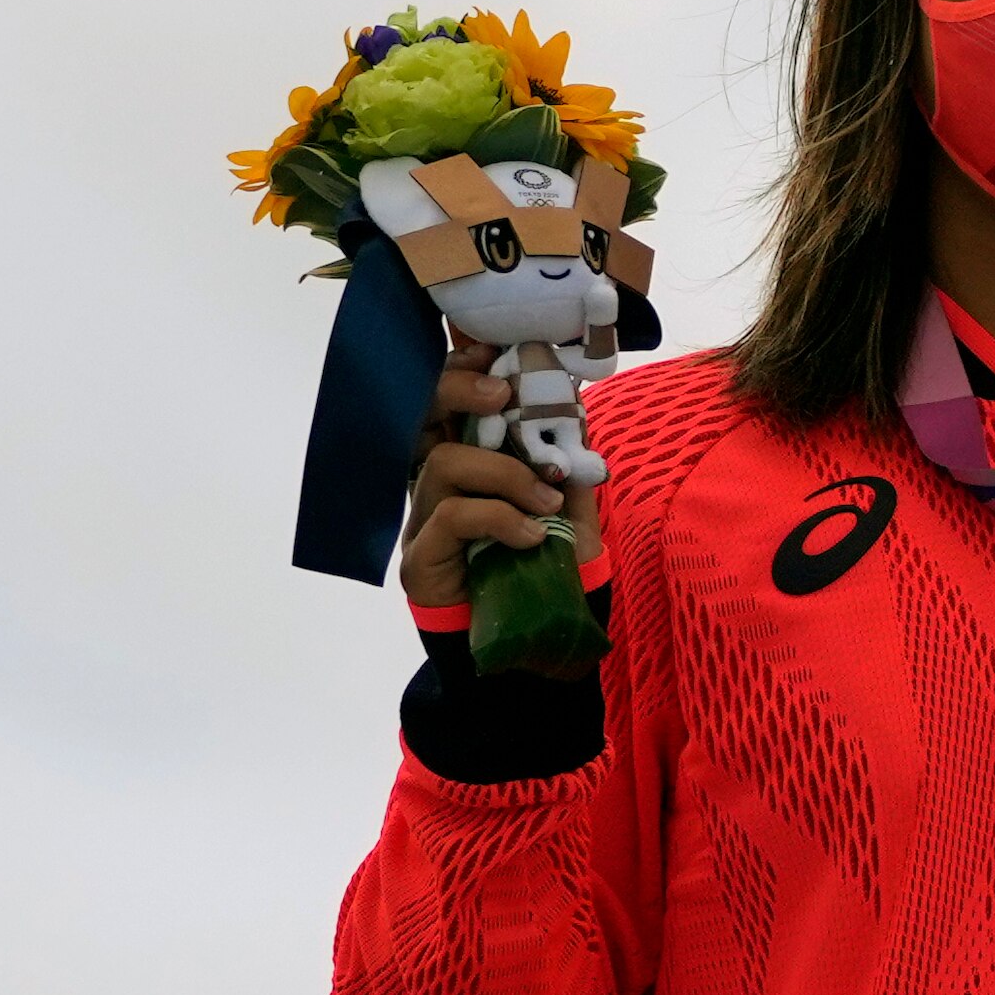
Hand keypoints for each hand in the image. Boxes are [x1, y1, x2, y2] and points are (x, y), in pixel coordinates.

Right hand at [397, 341, 598, 605]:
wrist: (532, 639)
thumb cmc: (545, 565)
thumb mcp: (570, 505)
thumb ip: (566, 458)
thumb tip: (574, 402)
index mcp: (469, 459)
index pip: (448, 399)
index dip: (461, 369)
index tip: (494, 354)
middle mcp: (437, 481)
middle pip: (423, 414)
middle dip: (459, 391)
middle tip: (502, 398)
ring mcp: (423, 516)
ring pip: (443, 461)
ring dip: (505, 474)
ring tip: (547, 504)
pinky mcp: (421, 555)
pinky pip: (454, 515)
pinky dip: (501, 517)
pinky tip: (532, 535)